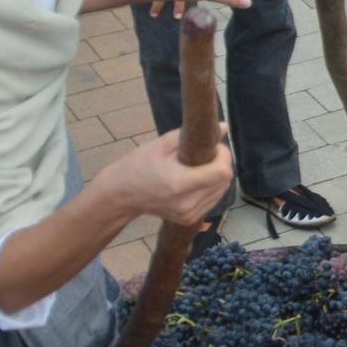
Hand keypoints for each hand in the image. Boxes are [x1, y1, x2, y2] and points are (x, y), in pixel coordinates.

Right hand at [103, 126, 232, 225]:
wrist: (122, 195)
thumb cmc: (139, 165)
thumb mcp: (162, 145)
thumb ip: (192, 136)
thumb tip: (224, 126)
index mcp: (180, 184)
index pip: (222, 172)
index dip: (223, 155)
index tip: (214, 146)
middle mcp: (187, 203)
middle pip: (224, 181)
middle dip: (221, 163)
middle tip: (205, 153)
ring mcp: (189, 214)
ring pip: (221, 190)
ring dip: (217, 175)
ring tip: (199, 166)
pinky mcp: (190, 220)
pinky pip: (213, 199)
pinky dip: (211, 187)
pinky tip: (196, 179)